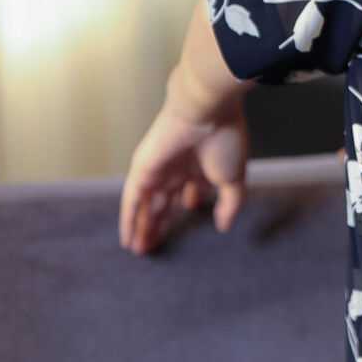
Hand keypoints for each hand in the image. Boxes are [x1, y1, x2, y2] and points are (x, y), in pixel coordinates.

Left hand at [119, 89, 248, 252]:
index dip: (187, 207)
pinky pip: (132, 202)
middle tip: (156, 247)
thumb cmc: (224, 139)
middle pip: (165, 202)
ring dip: (143, 227)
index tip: (188, 221)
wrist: (205, 111)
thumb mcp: (234, 180)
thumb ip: (229, 205)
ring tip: (141, 251)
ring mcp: (158, 171)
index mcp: (200, 167)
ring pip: (147, 205)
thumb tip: (223, 225)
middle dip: (160, 224)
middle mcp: (177, 169)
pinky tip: (128, 239)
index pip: (190, 191)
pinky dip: (129, 220)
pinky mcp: (142, 172)